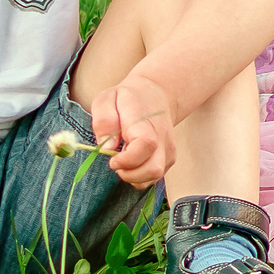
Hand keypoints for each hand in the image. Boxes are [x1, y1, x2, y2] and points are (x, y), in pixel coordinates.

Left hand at [90, 73, 178, 188]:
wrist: (156, 96)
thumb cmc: (127, 98)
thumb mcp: (107, 99)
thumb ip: (104, 121)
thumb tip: (107, 147)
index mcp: (145, 122)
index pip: (145, 145)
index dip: (127, 160)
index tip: (112, 160)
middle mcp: (162, 138)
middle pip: (153, 168)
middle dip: (129, 174)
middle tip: (116, 162)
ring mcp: (168, 150)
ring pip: (154, 176)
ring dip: (134, 177)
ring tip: (124, 161)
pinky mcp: (169, 159)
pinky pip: (154, 177)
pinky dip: (140, 177)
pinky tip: (133, 162)